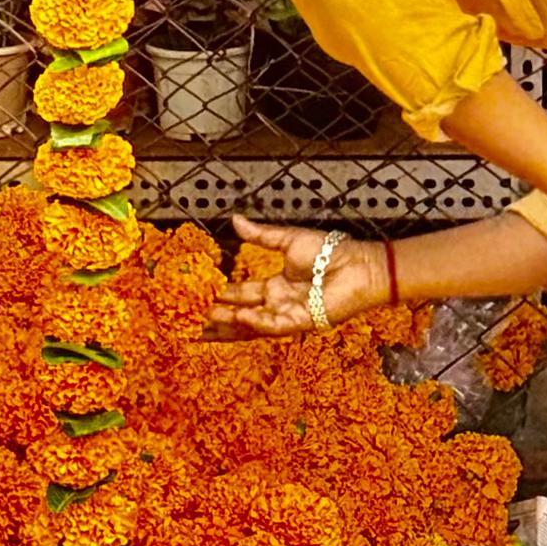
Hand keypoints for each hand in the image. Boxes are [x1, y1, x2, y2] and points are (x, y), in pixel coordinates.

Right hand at [203, 215, 383, 340]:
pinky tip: (238, 316)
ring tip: (201, 324)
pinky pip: (274, 324)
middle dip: (214, 321)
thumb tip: (235, 220)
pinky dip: (255, 321)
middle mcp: (278, 304)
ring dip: (227, 325)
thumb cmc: (330, 252)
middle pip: (239, 317)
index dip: (218, 298)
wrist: (358, 264)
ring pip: (250, 325)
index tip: (197, 298)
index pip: (239, 295)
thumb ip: (260, 235)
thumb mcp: (288, 240)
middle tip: (188, 322)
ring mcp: (288, 315)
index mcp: (274, 287)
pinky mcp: (301, 322)